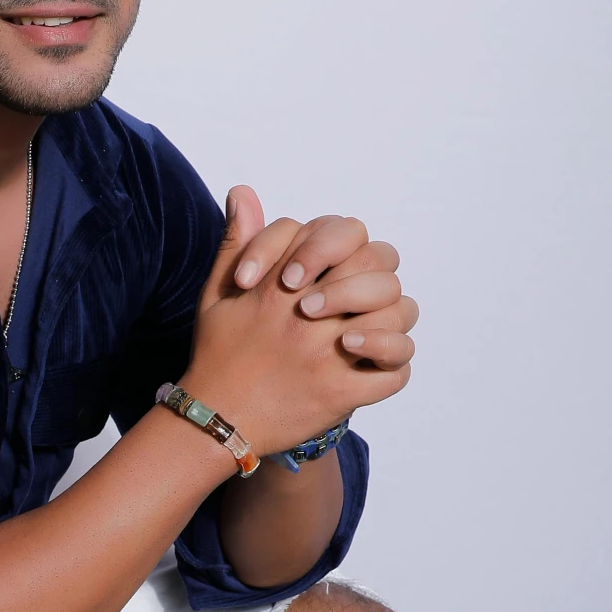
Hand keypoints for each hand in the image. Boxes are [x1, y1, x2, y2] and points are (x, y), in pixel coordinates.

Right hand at [184, 186, 416, 453]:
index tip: (320, 271)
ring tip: (367, 330)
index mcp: (283, 286)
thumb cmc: (218, 352)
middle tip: (353, 301)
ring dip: (391, 321)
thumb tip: (243, 191)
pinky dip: (392, 366)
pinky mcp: (340, 394)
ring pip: (397, 320)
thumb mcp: (217, 291)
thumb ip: (237, 240)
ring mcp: (329, 356)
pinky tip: (372, 365)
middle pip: (379, 272)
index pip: (344, 235)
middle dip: (374, 280)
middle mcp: (310, 317)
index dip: (343, 246)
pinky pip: (394, 373)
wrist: (214, 419)